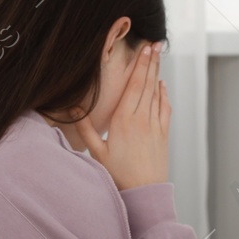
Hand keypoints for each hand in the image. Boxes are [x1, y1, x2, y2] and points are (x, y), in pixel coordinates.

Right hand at [76, 41, 169, 189]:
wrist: (145, 193)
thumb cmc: (118, 175)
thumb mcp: (96, 152)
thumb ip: (85, 128)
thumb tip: (73, 107)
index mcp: (123, 120)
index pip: (133, 86)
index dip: (140, 66)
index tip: (144, 50)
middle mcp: (142, 119)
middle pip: (147, 84)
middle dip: (151, 63)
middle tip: (155, 44)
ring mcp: (155, 126)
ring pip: (157, 93)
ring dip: (157, 74)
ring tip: (157, 57)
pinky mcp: (163, 134)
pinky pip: (164, 108)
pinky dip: (163, 94)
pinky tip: (161, 85)